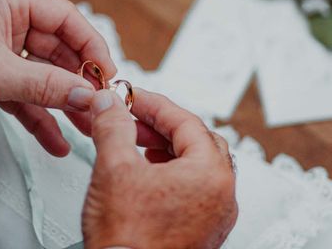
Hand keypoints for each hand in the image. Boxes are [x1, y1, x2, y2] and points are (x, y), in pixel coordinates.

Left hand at [0, 0, 116, 155]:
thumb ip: (45, 85)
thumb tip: (84, 95)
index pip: (65, 17)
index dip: (91, 45)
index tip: (106, 72)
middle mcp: (7, 14)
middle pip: (58, 47)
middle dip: (77, 81)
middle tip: (98, 103)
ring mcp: (0, 42)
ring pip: (44, 71)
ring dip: (62, 100)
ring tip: (84, 124)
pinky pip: (25, 88)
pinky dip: (38, 111)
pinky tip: (54, 134)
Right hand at [82, 88, 237, 248]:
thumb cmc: (129, 243)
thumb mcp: (114, 169)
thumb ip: (112, 126)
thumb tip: (109, 104)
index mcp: (210, 175)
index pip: (186, 122)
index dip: (154, 104)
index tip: (132, 98)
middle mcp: (222, 196)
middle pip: (197, 141)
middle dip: (162, 125)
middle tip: (134, 119)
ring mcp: (216, 217)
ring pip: (197, 165)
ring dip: (167, 148)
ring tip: (136, 145)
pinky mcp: (204, 232)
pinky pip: (195, 190)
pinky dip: (172, 174)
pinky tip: (147, 176)